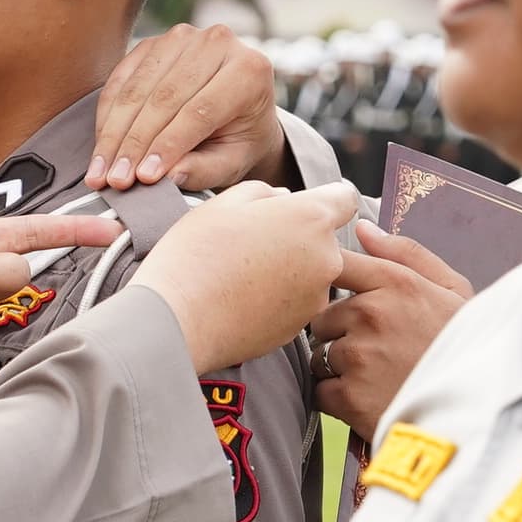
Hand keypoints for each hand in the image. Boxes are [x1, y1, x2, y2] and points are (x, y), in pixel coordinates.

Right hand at [89, 26, 289, 193]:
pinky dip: (107, 115)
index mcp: (249, 71)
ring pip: (137, 88)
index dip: (168, 145)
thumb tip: (168, 176)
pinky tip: (101, 146)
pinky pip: (121, 79)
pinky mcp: (152, 43)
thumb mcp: (233, 161)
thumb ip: (205, 169)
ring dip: (114, 133)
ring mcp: (182, 37)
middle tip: (116, 180)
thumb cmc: (238, 139)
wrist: (237, 108)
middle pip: (164, 97)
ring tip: (101, 171)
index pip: (200, 111)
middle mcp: (217, 43)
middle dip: (134, 143)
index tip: (143, 178)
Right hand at [128, 181, 358, 375]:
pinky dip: (279, 299)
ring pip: (311, 273)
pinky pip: (296, 303)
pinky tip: (243, 299)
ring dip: (290, 270)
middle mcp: (326, 258)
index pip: (344, 198)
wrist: (177, 319)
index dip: (325, 198)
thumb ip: (266, 193)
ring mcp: (316, 297)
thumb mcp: (225, 202)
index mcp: (311, 218)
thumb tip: (284, 199)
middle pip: (325, 239)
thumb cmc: (196, 254)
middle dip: (299, 237)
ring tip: (244, 275)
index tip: (301, 207)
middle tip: (255, 243)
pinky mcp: (300, 328)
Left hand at [310, 227, 470, 441]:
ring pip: (320, 355)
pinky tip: (372, 400)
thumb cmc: (465, 347)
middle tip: (378, 351)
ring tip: (379, 377)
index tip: (349, 300)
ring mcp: (358, 355)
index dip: (337, 283)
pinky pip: (322, 391)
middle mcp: (371, 314)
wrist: (478, 410)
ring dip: (339, 368)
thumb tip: (364, 229)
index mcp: (396, 283)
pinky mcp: (349, 396)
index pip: (339, 264)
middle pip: (323, 317)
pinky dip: (340, 400)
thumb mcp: (452, 290)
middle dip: (342, 334)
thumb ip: (406, 254)